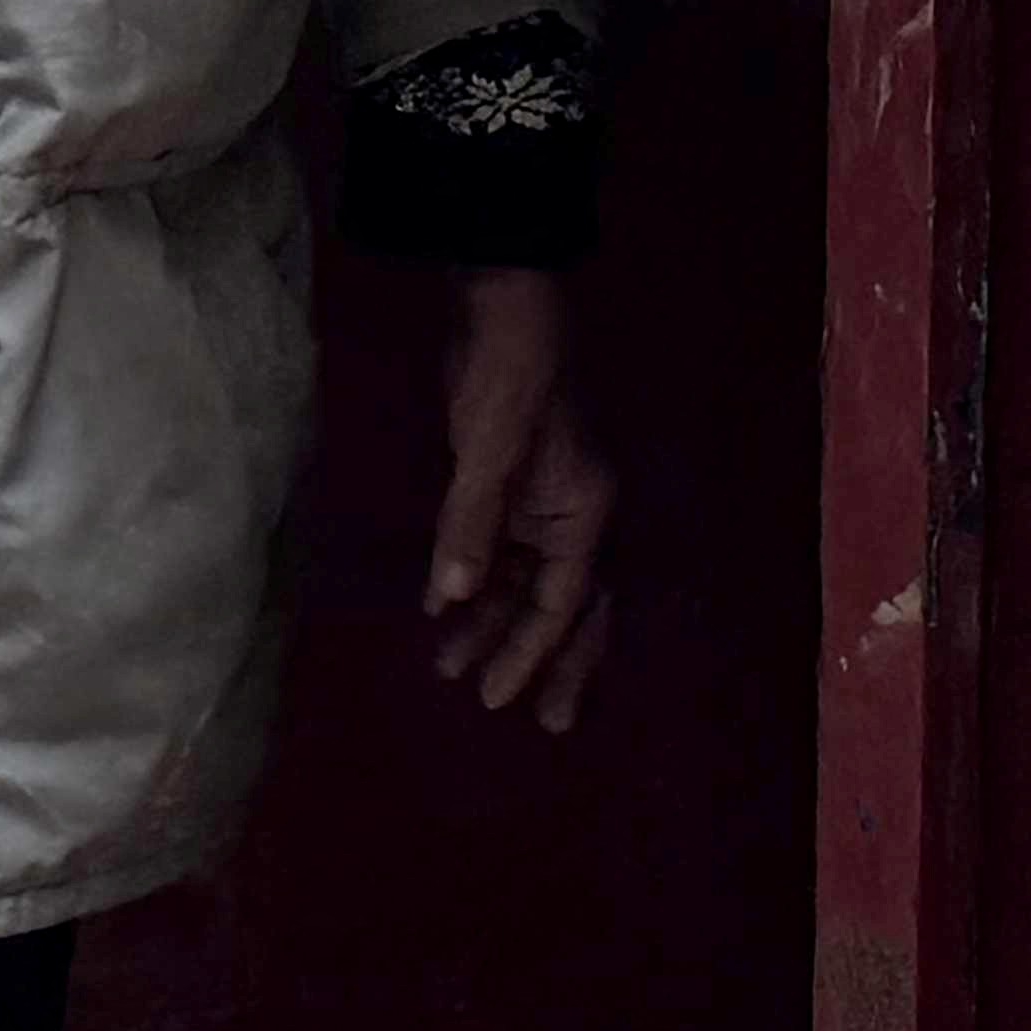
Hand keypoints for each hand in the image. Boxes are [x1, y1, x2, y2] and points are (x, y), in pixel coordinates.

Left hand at [425, 268, 611, 729]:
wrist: (502, 308)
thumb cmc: (505, 374)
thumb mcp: (486, 449)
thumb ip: (468, 524)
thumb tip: (450, 600)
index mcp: (586, 511)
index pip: (561, 603)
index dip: (532, 655)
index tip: (499, 700)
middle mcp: (577, 515)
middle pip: (568, 606)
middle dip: (549, 661)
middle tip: (539, 723)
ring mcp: (547, 502)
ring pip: (529, 583)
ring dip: (498, 627)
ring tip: (456, 672)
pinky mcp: (513, 487)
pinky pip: (502, 553)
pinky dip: (477, 585)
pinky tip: (444, 614)